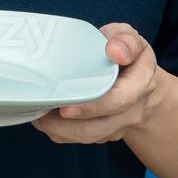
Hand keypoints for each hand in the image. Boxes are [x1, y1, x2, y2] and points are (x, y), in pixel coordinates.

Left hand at [31, 23, 159, 144]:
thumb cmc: (128, 55)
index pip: (119, 100)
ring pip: (88, 137)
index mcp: (140, 83)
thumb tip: (114, 50)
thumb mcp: (130, 37)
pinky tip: (43, 118)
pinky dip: (61, 132)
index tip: (66, 108)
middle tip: (40, 115)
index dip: (92, 107)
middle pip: (99, 127)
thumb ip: (125, 39)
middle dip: (67, 126)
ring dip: (60, 131)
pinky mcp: (105, 132)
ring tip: (37, 115)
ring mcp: (119, 125)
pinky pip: (81, 139)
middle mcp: (132, 110)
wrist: (140, 80)